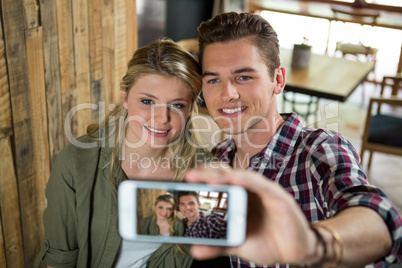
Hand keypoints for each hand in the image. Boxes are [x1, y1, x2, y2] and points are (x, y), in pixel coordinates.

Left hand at [185, 167, 316, 265]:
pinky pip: (260, 185)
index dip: (201, 179)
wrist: (295, 253)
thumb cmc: (268, 243)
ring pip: (241, 176)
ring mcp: (263, 191)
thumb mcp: (238, 245)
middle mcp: (249, 191)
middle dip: (206, 174)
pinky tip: (234, 180)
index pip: (218, 182)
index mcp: (238, 198)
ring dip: (224, 175)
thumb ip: (218, 245)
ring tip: (207, 178)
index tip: (184, 182)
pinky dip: (246, 181)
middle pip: (225, 175)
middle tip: (189, 176)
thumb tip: (195, 249)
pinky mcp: (277, 196)